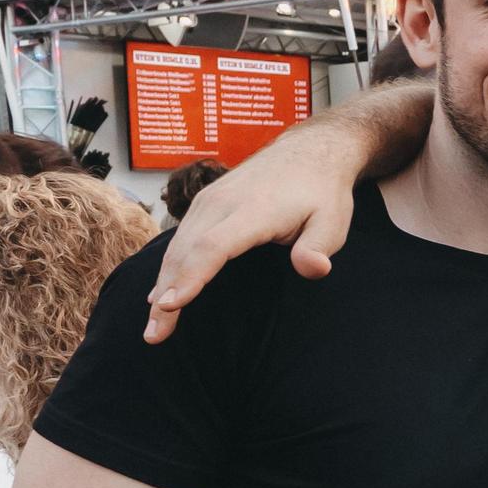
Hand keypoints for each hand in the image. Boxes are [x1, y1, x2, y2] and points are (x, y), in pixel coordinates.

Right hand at [142, 134, 358, 343]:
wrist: (309, 152)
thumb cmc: (321, 193)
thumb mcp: (334, 221)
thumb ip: (320, 247)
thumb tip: (314, 269)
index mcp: (254, 210)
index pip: (214, 245)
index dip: (192, 276)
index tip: (172, 304)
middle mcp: (223, 202)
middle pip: (186, 251)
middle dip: (167, 293)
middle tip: (154, 335)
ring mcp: (210, 200)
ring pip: (177, 246)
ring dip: (162, 285)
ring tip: (153, 325)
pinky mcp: (205, 203)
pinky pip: (180, 238)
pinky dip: (169, 267)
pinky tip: (160, 294)